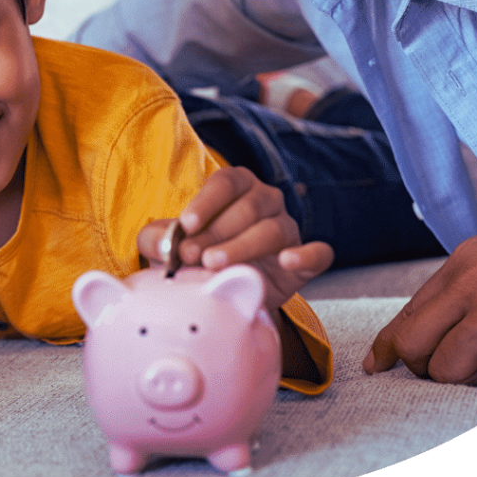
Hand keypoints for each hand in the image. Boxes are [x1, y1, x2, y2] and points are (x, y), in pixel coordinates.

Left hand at [138, 166, 333, 317]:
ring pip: (273, 229)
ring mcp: (288, 229)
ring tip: (215, 265)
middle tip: (192, 256)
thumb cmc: (198, 258)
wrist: (228, 294)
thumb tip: (160, 241)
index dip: (206, 202)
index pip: (226, 182)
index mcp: (237, 187)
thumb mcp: (172, 248)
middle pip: (248, 207)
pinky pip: (318, 252)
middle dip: (217, 232)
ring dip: (243, 246)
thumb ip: (158, 239)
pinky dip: (306, 255)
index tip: (186, 225)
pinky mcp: (307, 260)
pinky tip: (287, 262)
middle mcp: (266, 201)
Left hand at [363, 183, 476, 389]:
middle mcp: (469, 283)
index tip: (378, 365)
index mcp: (461, 263)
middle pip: (414, 345)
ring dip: (469, 384)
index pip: (408, 312)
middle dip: (426, 370)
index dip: (389, 346)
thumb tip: (449, 319)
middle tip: (455, 375)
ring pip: (448, 370)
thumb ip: (472, 283)